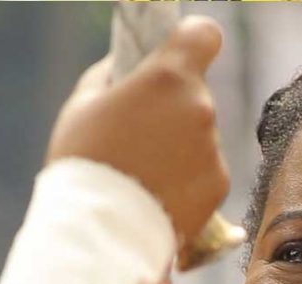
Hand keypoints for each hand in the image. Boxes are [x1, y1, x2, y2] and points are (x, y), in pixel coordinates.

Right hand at [46, 16, 228, 243]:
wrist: (102, 232)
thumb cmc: (84, 163)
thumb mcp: (82, 106)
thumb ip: (111, 77)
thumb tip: (125, 68)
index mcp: (168, 77)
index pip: (203, 35)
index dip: (192, 41)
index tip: (179, 52)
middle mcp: (200, 107)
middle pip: (194, 94)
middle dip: (172, 107)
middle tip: (138, 134)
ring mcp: (212, 148)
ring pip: (199, 136)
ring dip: (179, 147)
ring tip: (143, 173)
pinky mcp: (219, 184)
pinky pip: (205, 171)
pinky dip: (187, 180)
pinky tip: (157, 194)